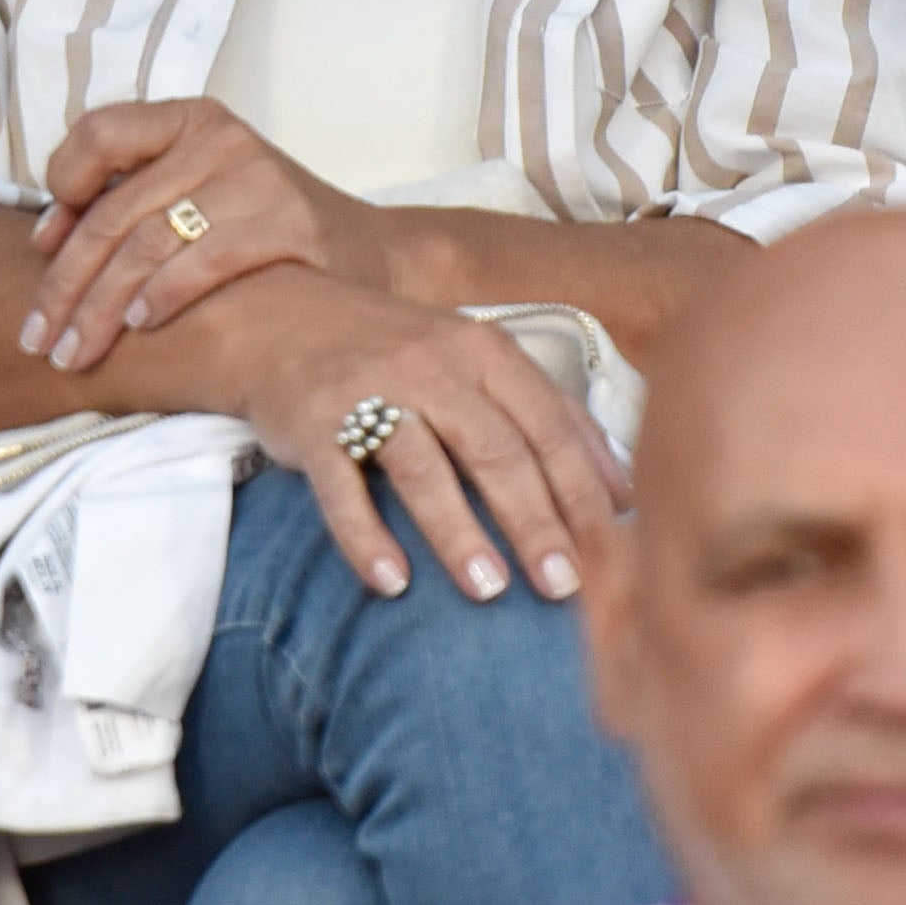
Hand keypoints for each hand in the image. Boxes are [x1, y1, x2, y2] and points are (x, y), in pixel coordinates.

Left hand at [30, 98, 417, 373]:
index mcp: (190, 120)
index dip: (61, 191)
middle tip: (36, 338)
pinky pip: (204, 261)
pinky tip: (140, 327)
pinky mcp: (288, 222)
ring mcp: (256, 177)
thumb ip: (131, 203)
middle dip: (65, 283)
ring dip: (100, 307)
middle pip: (113, 211)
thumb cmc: (265, 232)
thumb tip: (46, 242)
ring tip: (74, 351)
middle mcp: (220, 138)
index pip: (99, 133)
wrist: (375, 256)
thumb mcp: (198, 194)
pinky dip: (163, 297)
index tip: (43, 249)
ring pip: (147, 244)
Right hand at [222, 265, 620, 605]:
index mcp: (484, 353)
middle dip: (534, 521)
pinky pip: (340, 485)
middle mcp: (430, 365)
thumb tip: (624, 493)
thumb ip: (549, 416)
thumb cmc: (399, 354)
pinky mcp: (311, 422)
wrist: (281, 314)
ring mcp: (368, 390)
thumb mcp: (479, 364)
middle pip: (495, 449)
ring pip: (422, 466)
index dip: (583, 494)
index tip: (612, 557)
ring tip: (488, 589)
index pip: (550, 428)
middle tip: (564, 586)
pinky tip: (392, 582)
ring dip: (458, 532)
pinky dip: (365, 536)